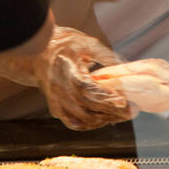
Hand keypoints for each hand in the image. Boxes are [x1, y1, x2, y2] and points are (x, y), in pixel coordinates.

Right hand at [0, 27, 135, 130]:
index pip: (88, 89)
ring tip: (120, 116)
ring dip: (103, 120)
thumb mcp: (86, 43)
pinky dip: (88, 125)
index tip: (124, 100)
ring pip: (82, 119)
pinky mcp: (55, 106)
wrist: (36, 50)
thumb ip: (106, 56)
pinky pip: (72, 122)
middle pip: (88, 107)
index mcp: (68, 72)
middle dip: (112, 111)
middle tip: (132, 110)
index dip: (107, 97)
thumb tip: (125, 67)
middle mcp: (60, 89)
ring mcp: (56, 100)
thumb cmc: (62, 43)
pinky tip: (102, 121)